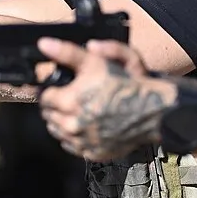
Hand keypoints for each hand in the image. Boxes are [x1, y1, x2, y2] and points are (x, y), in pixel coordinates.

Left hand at [37, 39, 175, 160]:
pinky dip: (75, 137)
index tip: (60, 87)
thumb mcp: (96, 61)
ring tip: (78, 110)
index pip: (44, 98)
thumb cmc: (125, 84)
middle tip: (70, 97)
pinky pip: (72, 146)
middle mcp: (72, 125)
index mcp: (69, 101)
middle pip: (48, 116)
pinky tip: (87, 125)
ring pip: (57, 132)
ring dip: (62, 122)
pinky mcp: (92, 153)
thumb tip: (44, 44)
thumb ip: (67, 52)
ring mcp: (82, 142)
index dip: (52, 90)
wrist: (152, 110)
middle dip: (56, 106)